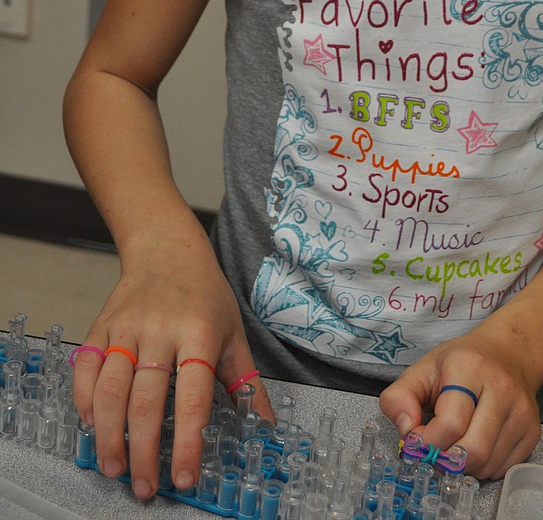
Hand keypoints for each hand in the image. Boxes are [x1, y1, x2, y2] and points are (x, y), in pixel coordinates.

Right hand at [71, 244, 273, 500]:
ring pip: (110, 389)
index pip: (194, 396)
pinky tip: (91, 426)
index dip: (188, 441)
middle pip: (146, 401)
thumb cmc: (204, 294)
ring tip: (114, 467)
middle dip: (143, 452)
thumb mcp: (233, 333)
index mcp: (200, 333)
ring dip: (108, 435)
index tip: (184, 476)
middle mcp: (161, 330)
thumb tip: (266, 428)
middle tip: (144, 486)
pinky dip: (84, 402)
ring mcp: (126, 328)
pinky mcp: (100, 326)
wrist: (167, 249)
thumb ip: (247, 384)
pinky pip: (85, 369)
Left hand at [379, 334, 540, 479]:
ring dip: (464, 466)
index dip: (427, 441)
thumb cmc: (461, 364)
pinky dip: (483, 467)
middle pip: (473, 451)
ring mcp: (521, 412)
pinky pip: (503, 469)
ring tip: (455, 444)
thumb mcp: (422, 369)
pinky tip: (476, 444)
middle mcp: (501, 389)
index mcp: (469, 368)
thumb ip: (398, 398)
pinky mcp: (532, 432)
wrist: (508, 353)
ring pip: (488, 465)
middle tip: (436, 450)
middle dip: (447, 460)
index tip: (418, 437)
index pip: (449, 425)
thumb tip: (407, 432)